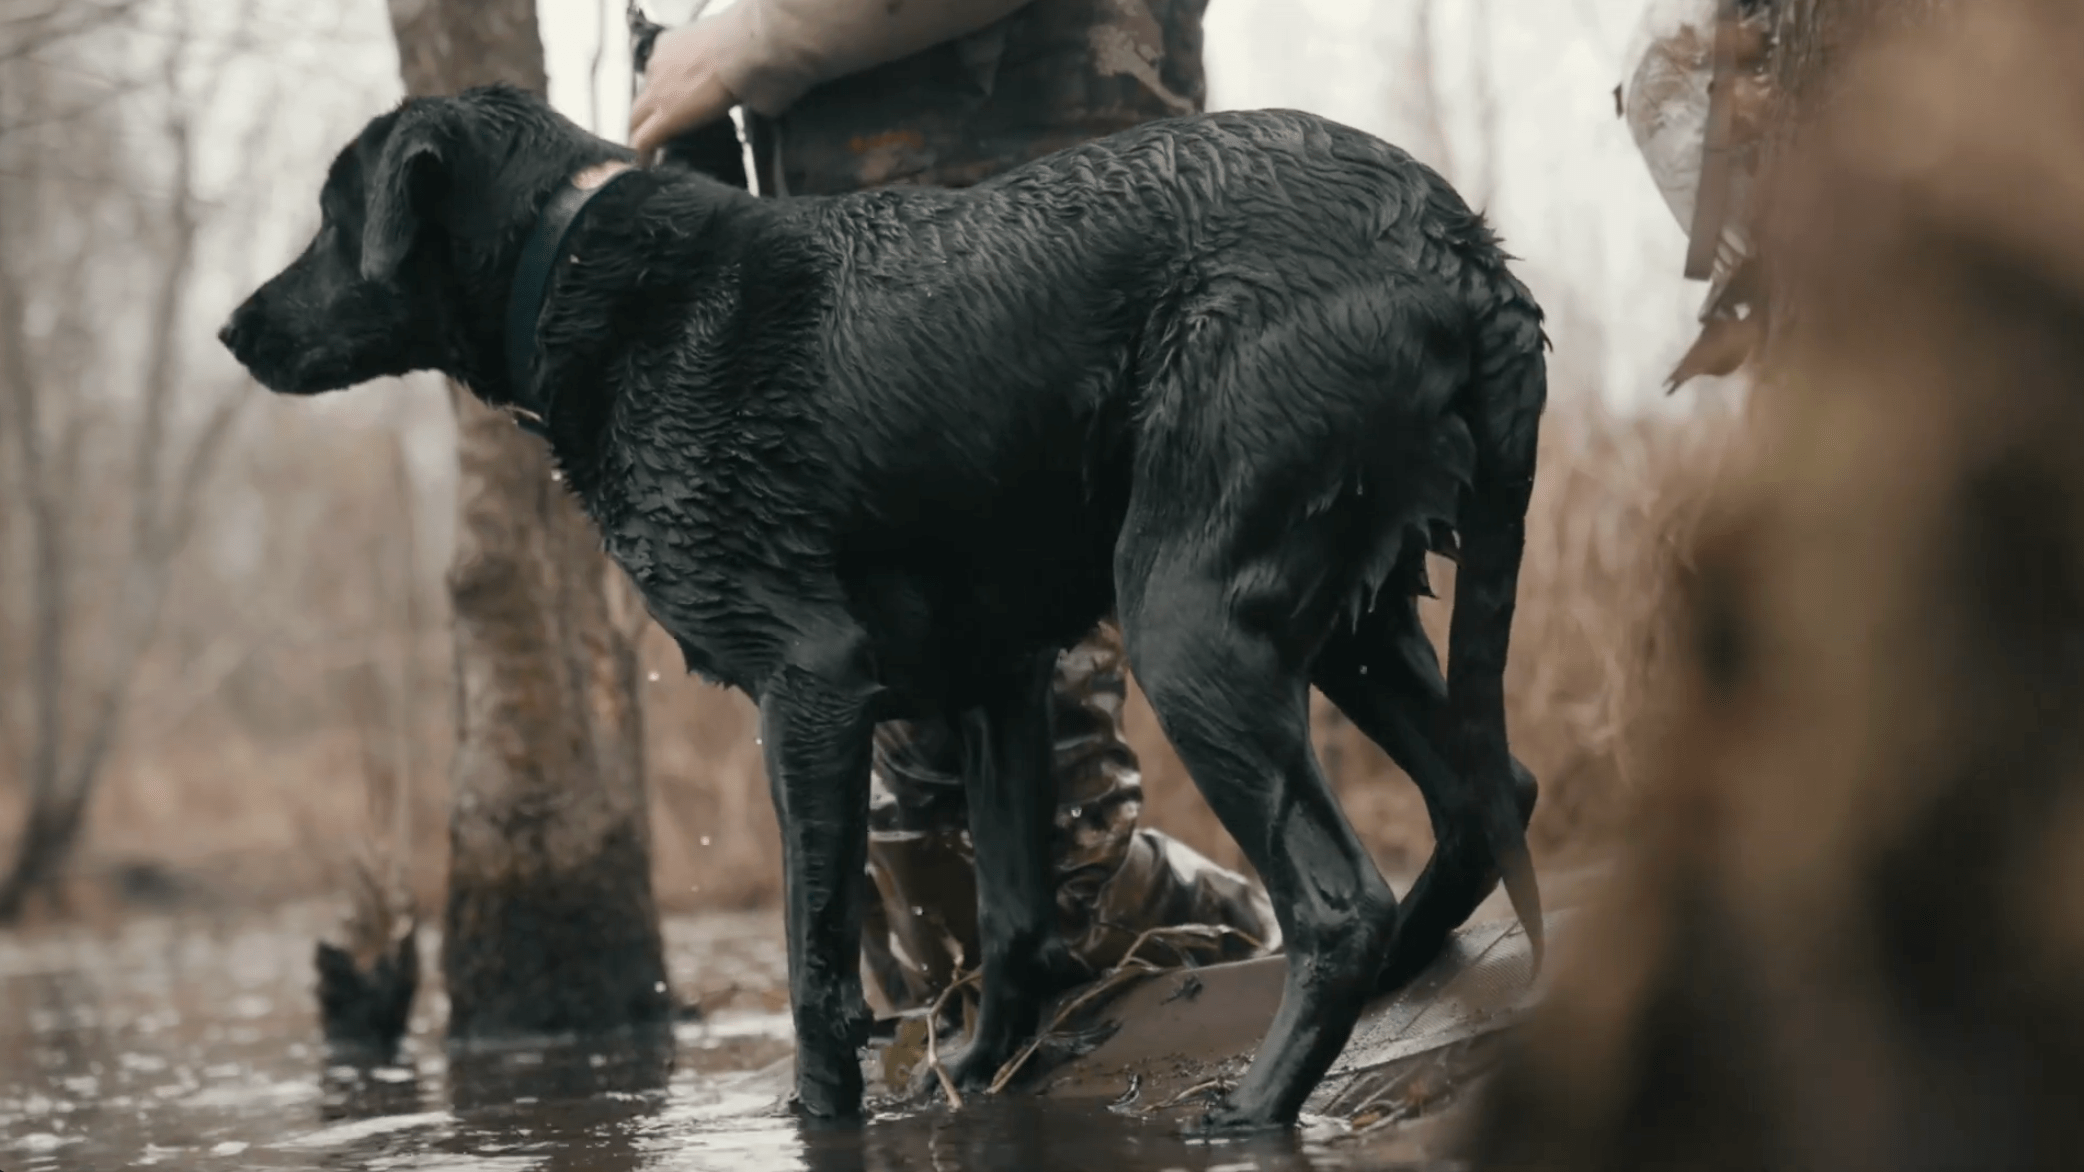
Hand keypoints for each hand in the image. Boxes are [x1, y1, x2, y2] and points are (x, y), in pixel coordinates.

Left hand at [629, 20, 742, 159]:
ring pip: (636, 118)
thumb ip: (729, 66)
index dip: (661, 90)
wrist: (746, 48)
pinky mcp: (666, 116)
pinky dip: (643, 155)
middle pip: (641, 96)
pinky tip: (647, 165)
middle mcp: (658, 64)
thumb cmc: (749, 44)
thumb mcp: (730, 49)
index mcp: (671, 45)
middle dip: (646, 115)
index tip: (670, 101)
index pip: (657, 71)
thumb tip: (756, 90)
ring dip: (642, 133)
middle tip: (654, 130)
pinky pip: (644, 140)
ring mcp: (658, 91)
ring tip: (649, 152)